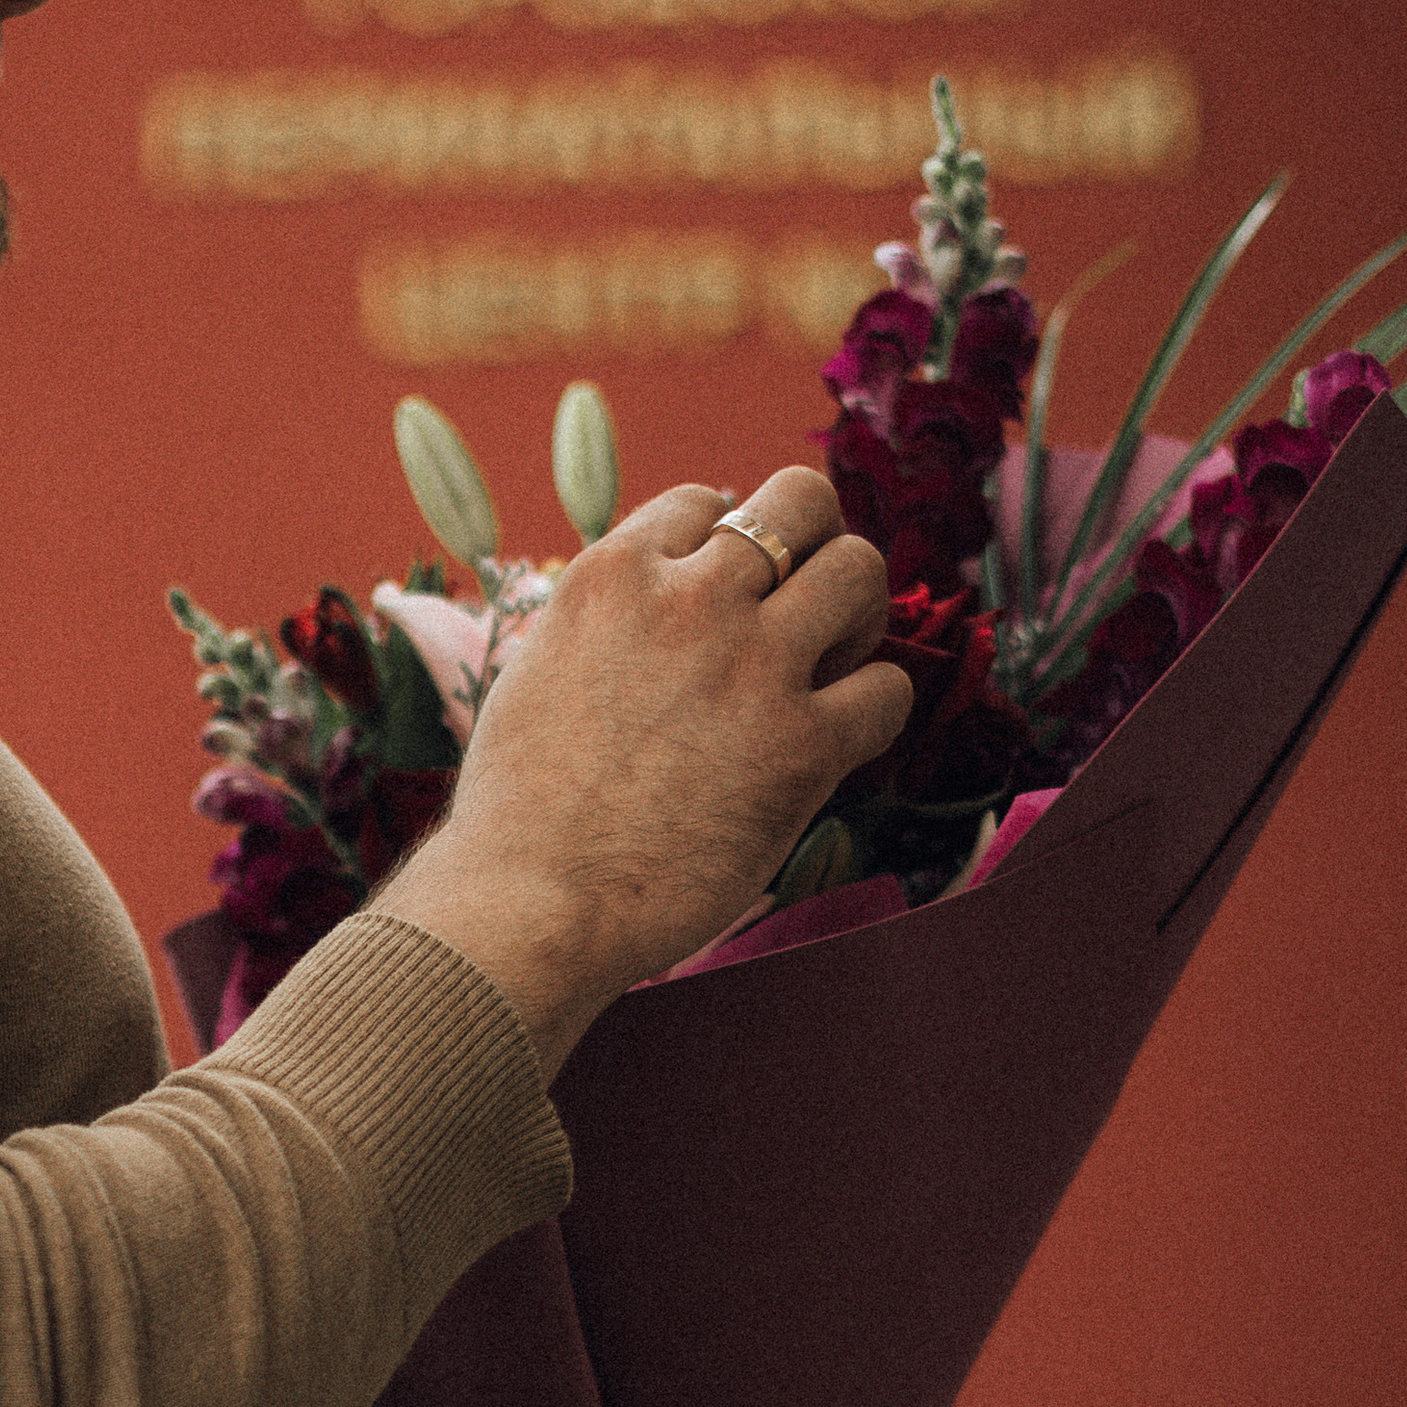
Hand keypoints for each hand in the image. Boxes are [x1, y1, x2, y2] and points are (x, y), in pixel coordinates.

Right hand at [377, 468, 906, 1077]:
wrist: (530, 907)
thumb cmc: (519, 813)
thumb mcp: (540, 672)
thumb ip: (605, 623)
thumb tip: (657, 598)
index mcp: (612, 576)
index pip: (707, 501)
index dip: (726, 547)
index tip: (723, 599)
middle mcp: (688, 602)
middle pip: (802, 499)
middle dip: (813, 544)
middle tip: (802, 610)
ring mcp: (751, 668)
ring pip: (860, 570)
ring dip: (856, 612)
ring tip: (829, 666)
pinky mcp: (801, 748)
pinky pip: (887, 689)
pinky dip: (872, 710)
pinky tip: (835, 743)